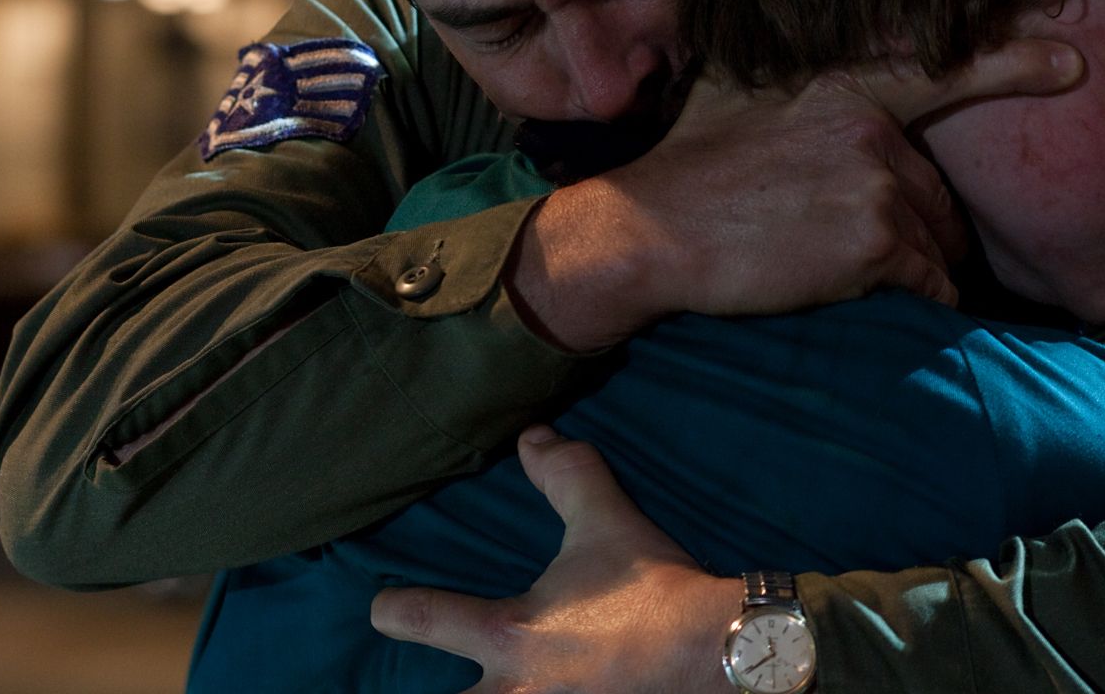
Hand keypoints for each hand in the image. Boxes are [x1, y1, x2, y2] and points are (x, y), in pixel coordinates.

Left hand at [371, 426, 741, 693]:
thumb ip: (565, 476)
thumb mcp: (606, 522)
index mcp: (508, 634)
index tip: (383, 606)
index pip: (418, 617)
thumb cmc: (654, 588)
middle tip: (413, 680)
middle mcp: (514, 691)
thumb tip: (532, 435)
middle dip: (424, 690)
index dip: (392, 607)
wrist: (720, 649)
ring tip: (488, 687)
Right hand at [509, 39, 1083, 349]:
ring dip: (912, 262)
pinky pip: (927, 280)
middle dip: (920, 221)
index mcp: (844, 80)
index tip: (1073, 66)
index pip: (947, 68)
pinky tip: (868, 296)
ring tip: (847, 269)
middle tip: (861, 242)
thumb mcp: (738, 89)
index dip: (1017, 64)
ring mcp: (878, 182)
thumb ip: (793, 74)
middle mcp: (873, 125)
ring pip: (935, 237)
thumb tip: (809, 57)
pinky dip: (915, 297)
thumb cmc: (687, 163)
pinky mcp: (875, 243)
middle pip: (937, 188)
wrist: (650, 232)